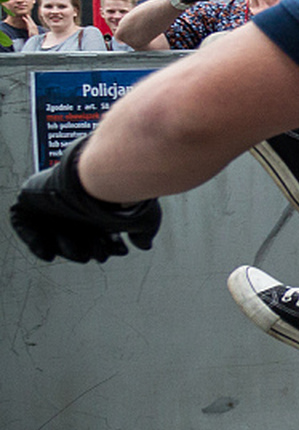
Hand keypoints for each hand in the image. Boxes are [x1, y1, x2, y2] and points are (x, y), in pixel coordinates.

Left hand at [10, 137, 161, 262]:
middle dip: (88, 250)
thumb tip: (144, 244)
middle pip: (76, 236)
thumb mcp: (141, 218)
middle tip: (98, 251)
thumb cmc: (122, 193)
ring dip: (66, 248)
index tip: (115, 249)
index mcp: (97, 205)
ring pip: (52, 235)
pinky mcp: (31, 197)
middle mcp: (76, 203)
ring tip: (78, 245)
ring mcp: (53, 201)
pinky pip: (23, 224)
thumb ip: (143, 232)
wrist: (100, 177)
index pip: (97, 231)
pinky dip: (34, 241)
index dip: (105, 246)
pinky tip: (48, 250)